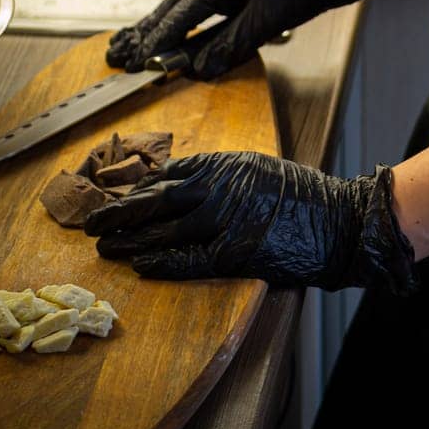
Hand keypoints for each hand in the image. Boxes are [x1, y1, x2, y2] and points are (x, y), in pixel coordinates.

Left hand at [84, 150, 419, 295]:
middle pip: (155, 201)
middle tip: (91, 223)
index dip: (134, 190)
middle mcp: (218, 187)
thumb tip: (171, 178)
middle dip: (118, 213)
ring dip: (129, 240)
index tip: (111, 197)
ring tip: (104, 247)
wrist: (337, 221)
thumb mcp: (253, 167)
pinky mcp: (233, 252)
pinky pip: (187, 259)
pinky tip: (138, 264)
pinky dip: (159, 261)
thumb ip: (214, 172)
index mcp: (222, 164)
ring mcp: (224, 220)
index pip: (165, 177)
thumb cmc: (297, 195)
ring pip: (163, 230)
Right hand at [106, 0, 384, 79]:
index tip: (142, 61)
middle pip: (171, 5)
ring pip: (178, 3)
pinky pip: (191, 3)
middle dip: (147, 33)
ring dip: (157, 27)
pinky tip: (164, 34)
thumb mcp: (266, 22)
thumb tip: (198, 69)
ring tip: (131, 49)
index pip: (182, 13)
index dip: (160, 40)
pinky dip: (175, 20)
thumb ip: (229, 46)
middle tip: (123, 59)